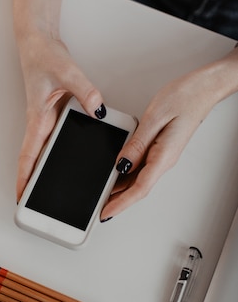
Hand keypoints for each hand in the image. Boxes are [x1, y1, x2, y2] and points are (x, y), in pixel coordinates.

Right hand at [16, 32, 103, 199]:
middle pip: (33, 160)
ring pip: (42, 152)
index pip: (28, 156)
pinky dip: (56, 153)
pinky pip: (53, 140)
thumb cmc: (43, 56)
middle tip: (34, 203)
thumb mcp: (67, 73)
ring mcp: (45, 120)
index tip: (20, 196)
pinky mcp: (53, 115)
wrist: (39, 42)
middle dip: (31, 182)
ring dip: (42, 171)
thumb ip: (85, 91)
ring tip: (49, 190)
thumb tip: (98, 110)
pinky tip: (66, 160)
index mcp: (38, 119)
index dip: (23, 178)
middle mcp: (40, 123)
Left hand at [100, 68, 219, 219]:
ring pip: (138, 179)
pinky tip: (115, 175)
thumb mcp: (153, 119)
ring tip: (102, 195)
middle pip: (137, 188)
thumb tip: (121, 164)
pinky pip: (141, 168)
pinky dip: (126, 175)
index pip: (139, 188)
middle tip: (98, 209)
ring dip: (121, 190)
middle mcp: (164, 160)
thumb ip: (136, 144)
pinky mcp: (160, 149)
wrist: (203, 88)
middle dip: (118, 201)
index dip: (121, 203)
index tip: (106, 213)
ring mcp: (162, 156)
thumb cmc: (184, 97)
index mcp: (163, 156)